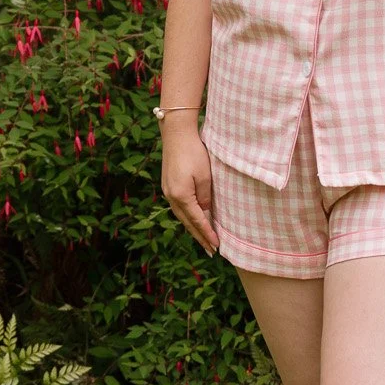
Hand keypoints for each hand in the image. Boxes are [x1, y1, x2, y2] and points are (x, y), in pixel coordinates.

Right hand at [161, 128, 217, 251]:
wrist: (176, 134)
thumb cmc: (194, 152)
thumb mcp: (205, 176)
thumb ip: (206, 197)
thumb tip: (206, 211)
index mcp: (181, 196)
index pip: (197, 221)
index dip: (207, 234)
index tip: (216, 246)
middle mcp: (171, 197)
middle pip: (187, 222)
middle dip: (199, 237)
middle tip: (211, 251)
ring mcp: (167, 191)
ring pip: (182, 216)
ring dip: (193, 228)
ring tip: (203, 239)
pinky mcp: (168, 185)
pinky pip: (179, 207)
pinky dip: (188, 217)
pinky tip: (193, 220)